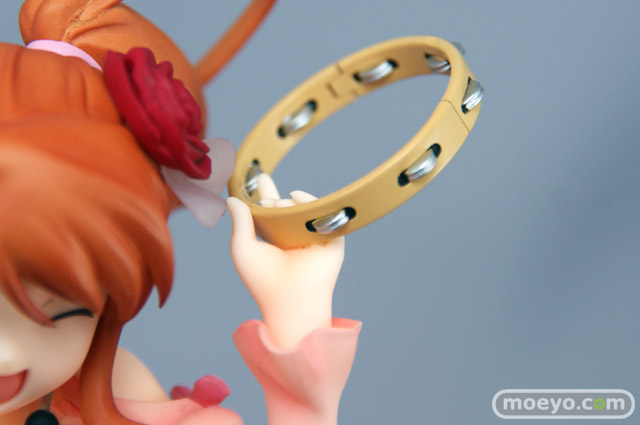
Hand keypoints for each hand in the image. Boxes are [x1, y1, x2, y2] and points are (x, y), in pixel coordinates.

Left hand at [227, 175, 344, 349]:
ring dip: (289, 201)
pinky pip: (325, 215)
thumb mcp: (243, 247)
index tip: (260, 175)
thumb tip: (232, 199)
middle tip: (268, 200)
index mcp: (275, 241)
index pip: (271, 212)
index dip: (266, 193)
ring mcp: (314, 239)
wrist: (289, 300)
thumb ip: (240, 222)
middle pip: (287, 208)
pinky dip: (312, 202)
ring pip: (304, 209)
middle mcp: (295, 238)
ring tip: (278, 204)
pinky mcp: (332, 241)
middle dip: (275, 199)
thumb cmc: (262, 279)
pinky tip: (296, 197)